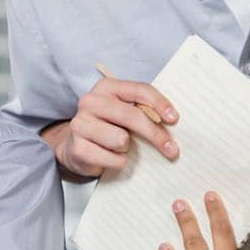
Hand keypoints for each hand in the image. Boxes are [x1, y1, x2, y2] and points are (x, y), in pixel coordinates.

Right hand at [54, 77, 177, 177]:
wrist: (75, 145)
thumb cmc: (107, 126)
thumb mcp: (123, 110)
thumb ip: (142, 110)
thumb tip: (171, 123)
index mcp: (106, 87)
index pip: (139, 90)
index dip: (160, 104)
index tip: (174, 119)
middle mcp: (90, 102)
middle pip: (132, 116)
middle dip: (155, 134)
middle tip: (171, 149)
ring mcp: (80, 125)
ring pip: (121, 140)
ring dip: (127, 149)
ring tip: (119, 147)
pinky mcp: (78, 148)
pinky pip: (113, 159)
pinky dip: (118, 162)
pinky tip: (110, 157)